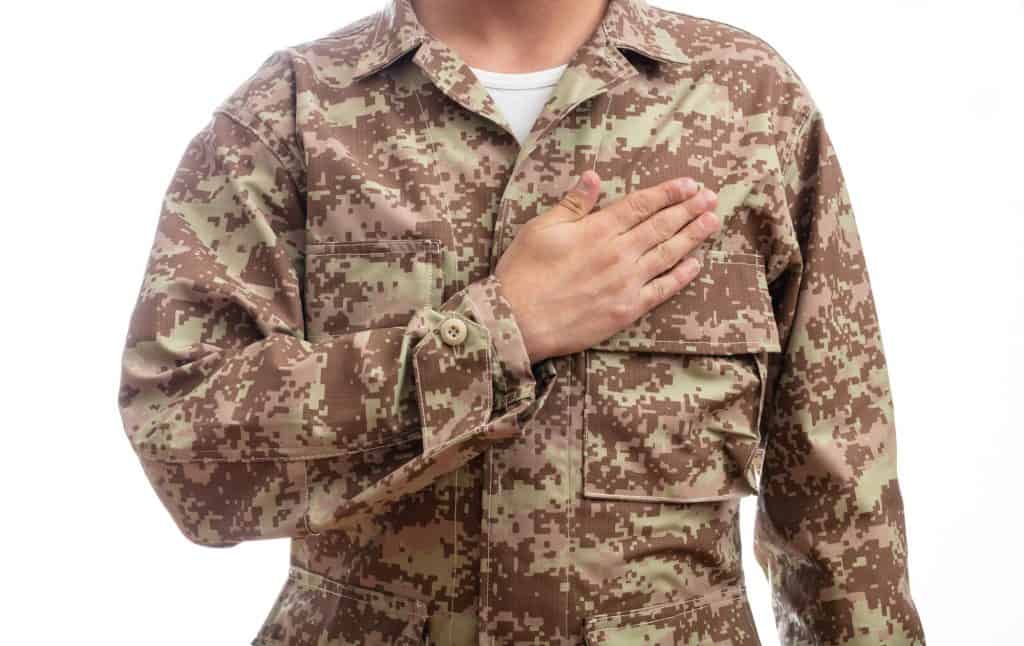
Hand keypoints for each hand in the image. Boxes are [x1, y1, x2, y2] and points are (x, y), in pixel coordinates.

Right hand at [495, 170, 719, 362]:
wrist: (518, 321)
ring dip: (693, 236)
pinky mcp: (627, 309)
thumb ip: (573, 203)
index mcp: (598, 229)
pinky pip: (662, 290)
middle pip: (662, 226)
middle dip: (689, 209)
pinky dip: (681, 276)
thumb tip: (593, 176)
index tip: (689, 184)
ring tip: (712, 222)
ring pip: (669, 254)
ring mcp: (626, 282)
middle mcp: (618, 253)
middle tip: (711, 198)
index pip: (641, 205)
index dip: (668, 193)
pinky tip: (696, 264)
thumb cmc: (524, 272)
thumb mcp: (541, 228)